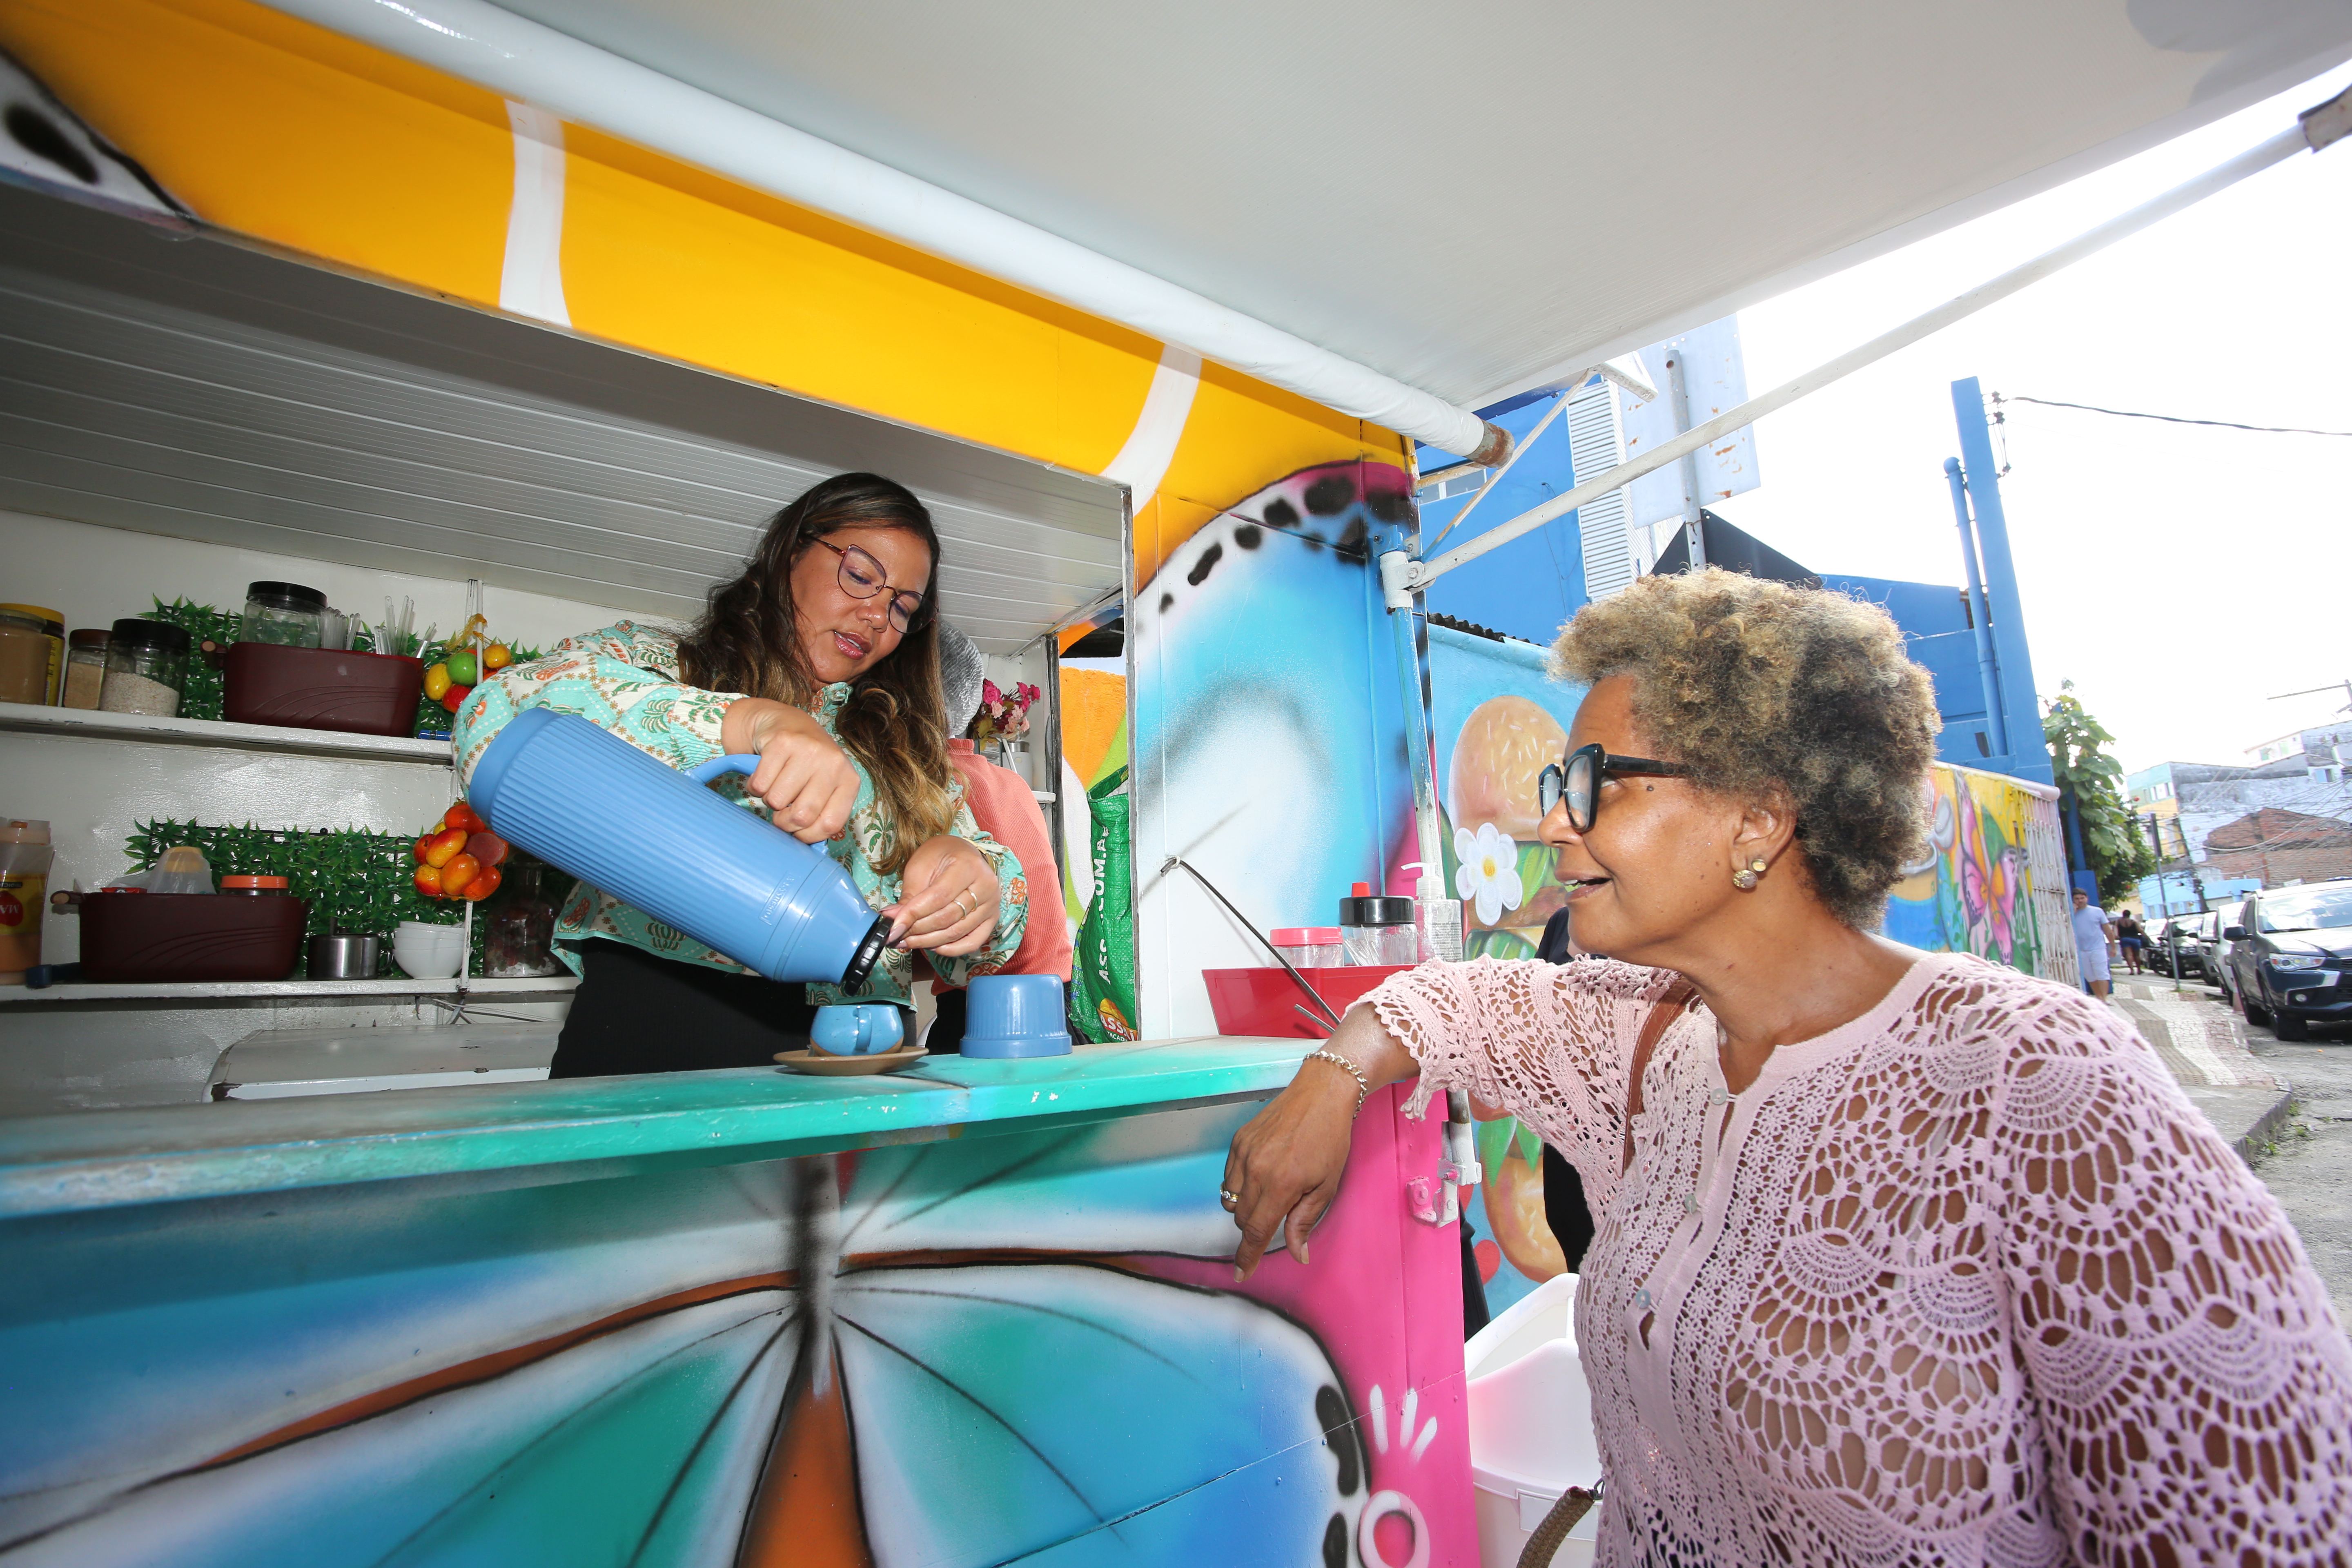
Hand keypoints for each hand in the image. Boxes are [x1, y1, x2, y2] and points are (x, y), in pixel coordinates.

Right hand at [721, 698, 860, 842]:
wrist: (784, 721)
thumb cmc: (806, 763)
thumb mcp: (824, 786)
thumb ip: (822, 813)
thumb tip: (806, 847)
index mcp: (848, 780)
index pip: (830, 825)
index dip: (807, 836)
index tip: (797, 833)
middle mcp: (833, 763)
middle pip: (800, 815)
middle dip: (783, 821)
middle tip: (780, 811)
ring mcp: (809, 750)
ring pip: (775, 801)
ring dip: (768, 800)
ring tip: (776, 784)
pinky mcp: (782, 742)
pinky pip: (759, 785)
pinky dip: (755, 786)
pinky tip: (765, 773)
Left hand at [885, 835, 998, 954]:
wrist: (962, 854)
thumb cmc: (940, 856)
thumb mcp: (920, 867)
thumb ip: (910, 895)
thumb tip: (891, 919)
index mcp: (968, 865)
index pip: (939, 897)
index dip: (914, 914)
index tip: (893, 927)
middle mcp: (986, 886)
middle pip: (948, 917)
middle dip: (918, 930)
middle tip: (896, 935)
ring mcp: (992, 904)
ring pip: (957, 932)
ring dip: (929, 941)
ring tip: (907, 942)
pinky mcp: (992, 918)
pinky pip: (973, 942)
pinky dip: (952, 949)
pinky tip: (933, 947)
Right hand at [1223, 1064, 1359, 1277]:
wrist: (1320, 1093)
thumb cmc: (1330, 1139)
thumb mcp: (1326, 1186)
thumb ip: (1304, 1221)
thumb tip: (1298, 1253)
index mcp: (1281, 1185)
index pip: (1255, 1231)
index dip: (1247, 1256)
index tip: (1242, 1273)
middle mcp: (1256, 1170)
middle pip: (1240, 1218)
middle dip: (1253, 1228)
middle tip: (1278, 1216)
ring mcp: (1243, 1153)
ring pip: (1230, 1198)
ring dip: (1245, 1207)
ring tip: (1271, 1193)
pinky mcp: (1238, 1140)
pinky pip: (1229, 1176)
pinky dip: (1240, 1185)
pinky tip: (1262, 1175)